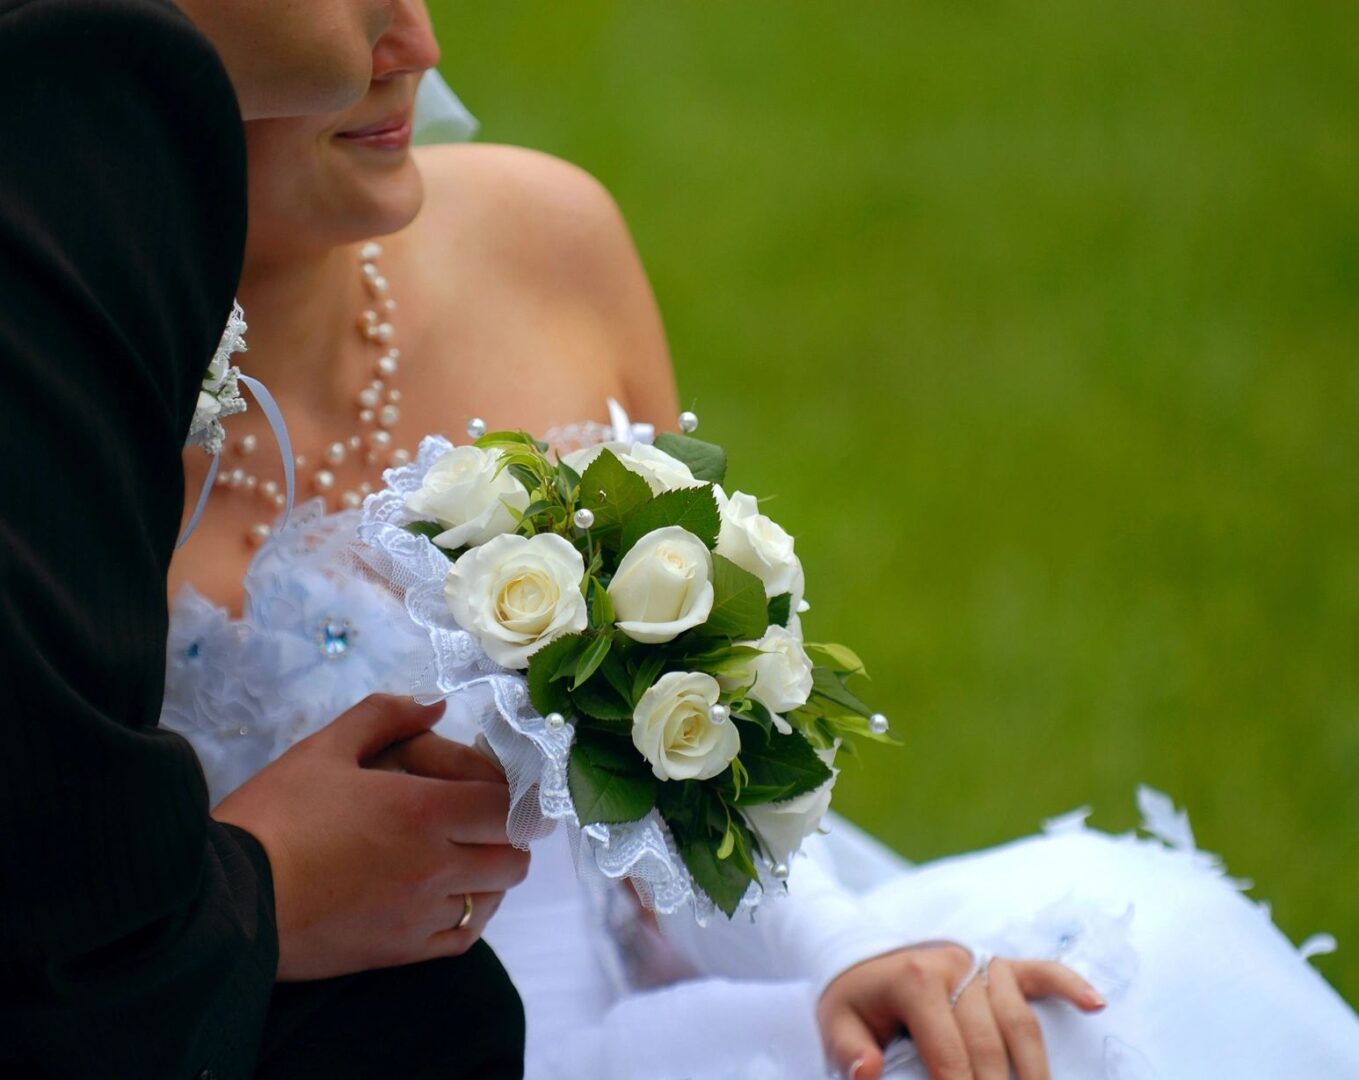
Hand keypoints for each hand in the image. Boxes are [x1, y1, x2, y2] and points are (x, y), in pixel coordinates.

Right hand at [213, 694, 529, 980]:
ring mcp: (422, 914)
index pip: (506, 806)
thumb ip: (385, 717)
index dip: (513, 794)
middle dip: (509, 833)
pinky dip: (471, 913)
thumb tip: (435, 705)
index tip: (502, 787)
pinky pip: (465, 936)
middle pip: (513, 855)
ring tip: (465, 854)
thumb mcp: (325, 749)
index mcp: (423, 810)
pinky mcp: (402, 952)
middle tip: (486, 818)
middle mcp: (435, 865)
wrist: (229, 899)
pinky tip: (450, 896)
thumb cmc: (276, 817)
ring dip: (491, 872)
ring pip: (494, 896)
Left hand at [817, 943, 1104, 1079]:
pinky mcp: (1000, 964)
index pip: (948, 1052)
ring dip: (1034, 1069)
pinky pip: (1040, 971)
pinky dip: (1069, 985)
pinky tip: (1095, 1005)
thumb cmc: (856, 1001)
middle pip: (989, 1042)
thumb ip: (849, 1051)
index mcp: (914, 979)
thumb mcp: (836, 1023)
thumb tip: (868, 1072)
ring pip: (1019, 1019)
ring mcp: (981, 962)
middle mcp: (954, 966)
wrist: (864, 959)